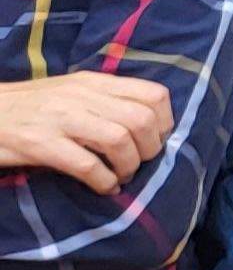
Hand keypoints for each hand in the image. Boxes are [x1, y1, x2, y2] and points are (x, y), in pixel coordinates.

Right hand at [0, 72, 175, 194]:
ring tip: (121, 176)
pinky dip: (104, 182)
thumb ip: (105, 99)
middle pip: (142, 120)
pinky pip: (88, 165)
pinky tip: (103, 187)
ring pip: (120, 141)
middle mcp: (81, 96)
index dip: (165, 122)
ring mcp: (61, 119)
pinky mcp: (41, 144)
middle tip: (139, 163)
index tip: (155, 139)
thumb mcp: (71, 91)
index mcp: (93, 82)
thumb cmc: (30, 105)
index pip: (153, 94)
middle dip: (150, 148)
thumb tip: (148, 122)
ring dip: (129, 166)